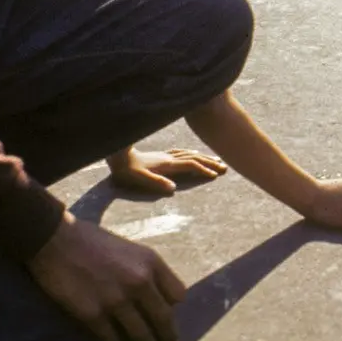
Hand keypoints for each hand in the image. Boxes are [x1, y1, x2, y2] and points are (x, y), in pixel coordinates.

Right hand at [27, 214, 186, 340]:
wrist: (54, 239)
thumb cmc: (91, 241)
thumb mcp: (129, 249)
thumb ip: (144, 271)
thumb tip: (154, 297)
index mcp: (151, 262)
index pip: (177, 296)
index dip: (172, 308)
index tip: (165, 317)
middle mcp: (140, 282)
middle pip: (163, 320)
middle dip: (166, 337)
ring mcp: (117, 300)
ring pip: (140, 336)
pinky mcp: (93, 315)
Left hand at [107, 147, 227, 195]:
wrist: (117, 156)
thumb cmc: (126, 170)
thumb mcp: (140, 179)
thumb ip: (156, 182)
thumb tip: (173, 188)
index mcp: (167, 164)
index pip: (191, 165)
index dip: (204, 170)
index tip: (216, 176)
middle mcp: (169, 158)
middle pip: (194, 157)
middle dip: (210, 162)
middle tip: (224, 167)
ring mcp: (165, 155)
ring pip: (189, 154)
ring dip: (203, 157)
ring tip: (215, 159)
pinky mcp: (160, 155)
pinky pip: (181, 152)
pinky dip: (191, 153)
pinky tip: (193, 153)